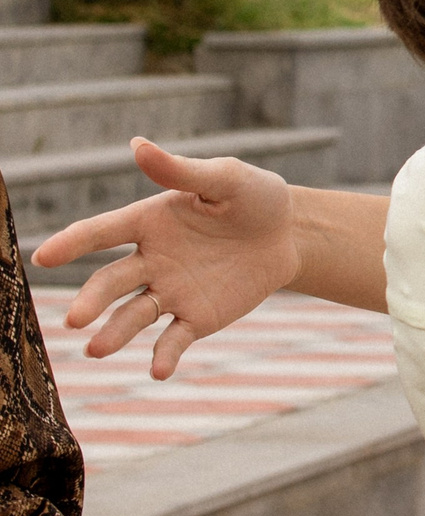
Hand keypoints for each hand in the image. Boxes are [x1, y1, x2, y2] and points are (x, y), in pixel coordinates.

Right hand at [31, 138, 297, 379]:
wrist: (290, 233)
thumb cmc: (253, 198)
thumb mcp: (224, 178)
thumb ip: (181, 170)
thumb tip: (137, 145)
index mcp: (149, 223)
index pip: (102, 232)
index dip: (72, 243)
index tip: (43, 256)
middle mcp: (150, 261)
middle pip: (112, 282)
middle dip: (91, 300)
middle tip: (75, 318)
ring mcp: (170, 292)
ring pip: (134, 315)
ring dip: (114, 333)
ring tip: (95, 349)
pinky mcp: (196, 317)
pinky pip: (174, 338)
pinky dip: (165, 355)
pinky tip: (159, 370)